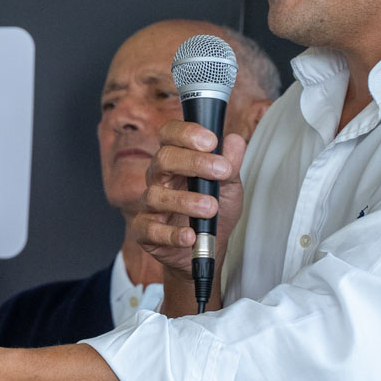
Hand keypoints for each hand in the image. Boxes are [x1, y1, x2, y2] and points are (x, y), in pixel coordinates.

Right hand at [132, 120, 247, 281]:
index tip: (211, 141)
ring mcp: (149, 204)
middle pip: (163, 159)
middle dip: (194, 163)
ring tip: (210, 208)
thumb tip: (235, 141)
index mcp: (176, 159)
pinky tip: (190, 235)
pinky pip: (150, 229)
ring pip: (156, 195)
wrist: (209, 248)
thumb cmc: (215, 210)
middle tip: (221, 171)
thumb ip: (231, 164)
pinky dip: (171, 234)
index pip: (170, 134)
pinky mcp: (144, 230)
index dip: (186, 133)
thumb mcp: (230, 186)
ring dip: (186, 201)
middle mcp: (159, 177)